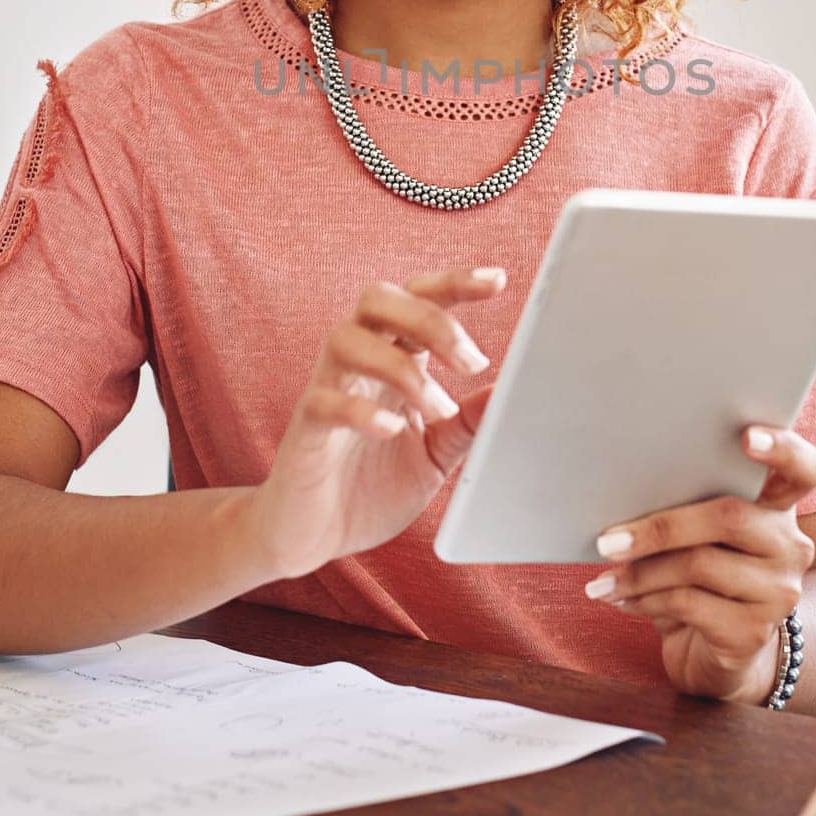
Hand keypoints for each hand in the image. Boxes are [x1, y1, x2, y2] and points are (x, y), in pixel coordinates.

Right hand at [249, 267, 505, 580]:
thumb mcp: (436, 453)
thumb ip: (469, 422)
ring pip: (349, 338)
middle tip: (473, 363)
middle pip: (380, 299)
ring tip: (438, 409)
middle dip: (431, 319)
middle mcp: (357, 360)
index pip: (419, 298)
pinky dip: (362, 408)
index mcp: (393, 355)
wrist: (314, 535)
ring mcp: (327, 388)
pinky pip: (325, 400)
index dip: (454, 283)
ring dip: (402, 368)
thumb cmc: (372, 484)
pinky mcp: (306, 428)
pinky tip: (391, 428)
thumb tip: (510, 390)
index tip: (497, 280)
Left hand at [584, 425, 815, 700]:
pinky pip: (690, 605)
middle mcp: (790, 544)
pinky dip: (646, 599)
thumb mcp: (697, 534)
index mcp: (778, 506)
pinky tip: (621, 599)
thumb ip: (687, 503)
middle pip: (729, 516)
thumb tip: (622, 488)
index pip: (803, 468)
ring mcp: (779, 590)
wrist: (711, 651)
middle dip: (660, 527)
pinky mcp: (754, 631)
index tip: (748, 436)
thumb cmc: (695, 573)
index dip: (782, 448)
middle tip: (607, 540)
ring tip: (603, 579)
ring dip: (641, 572)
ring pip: (701, 564)